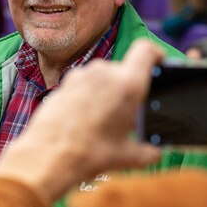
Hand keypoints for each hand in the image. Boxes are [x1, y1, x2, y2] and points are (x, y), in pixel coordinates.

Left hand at [0, 41, 163, 201]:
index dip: (156, 54)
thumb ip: (149, 151)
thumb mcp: (127, 157)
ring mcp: (81, 75)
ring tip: (103, 120)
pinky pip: (84, 85)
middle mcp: (104, 72)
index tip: (158, 63)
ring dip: (106, 93)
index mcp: (127, 84)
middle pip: (123, 70)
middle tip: (125, 114)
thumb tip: (155, 152)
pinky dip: (88, 96)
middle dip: (127, 88)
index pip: (147, 50)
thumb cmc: (88, 154)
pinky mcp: (64, 83)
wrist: (47, 156)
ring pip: (102, 78)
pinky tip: (84, 119)